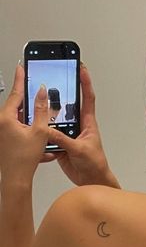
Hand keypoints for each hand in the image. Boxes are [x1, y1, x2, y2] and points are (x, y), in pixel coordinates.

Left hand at [0, 65, 48, 191]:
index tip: (21, 67)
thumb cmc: (24, 159)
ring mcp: (2, 131)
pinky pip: (18, 128)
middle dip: (28, 100)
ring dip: (31, 118)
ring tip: (41, 123)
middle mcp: (1, 123)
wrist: (16, 179)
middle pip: (17, 105)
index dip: (21, 79)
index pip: (16, 93)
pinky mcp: (5, 138)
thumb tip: (42, 93)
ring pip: (19, 117)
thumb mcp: (39, 131)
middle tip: (36, 90)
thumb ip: (42, 110)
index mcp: (6, 118)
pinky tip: (38, 137)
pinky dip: (29, 129)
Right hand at [47, 65, 119, 187]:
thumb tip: (50, 130)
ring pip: (56, 120)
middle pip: (69, 105)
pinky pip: (50, 134)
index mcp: (88, 122)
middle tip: (55, 79)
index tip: (82, 69)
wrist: (91, 179)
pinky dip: (44, 132)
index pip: (88, 98)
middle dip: (63, 92)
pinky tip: (38, 129)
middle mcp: (78, 126)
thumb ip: (64, 140)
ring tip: (40, 105)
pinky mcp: (61, 144)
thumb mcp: (80, 150)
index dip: (85, 83)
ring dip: (49, 114)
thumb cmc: (95, 164)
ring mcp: (68, 134)